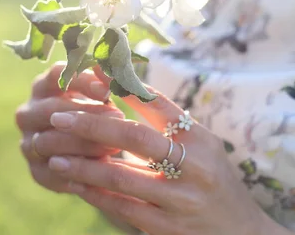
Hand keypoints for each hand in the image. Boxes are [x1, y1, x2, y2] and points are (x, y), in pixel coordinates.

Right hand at [16, 63, 124, 193]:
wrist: (91, 149)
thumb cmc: (100, 112)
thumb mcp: (103, 96)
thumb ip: (109, 84)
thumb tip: (118, 74)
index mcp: (43, 87)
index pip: (56, 76)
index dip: (81, 81)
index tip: (107, 91)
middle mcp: (28, 112)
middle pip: (50, 110)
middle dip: (85, 115)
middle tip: (118, 118)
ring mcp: (28, 142)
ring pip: (49, 143)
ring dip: (82, 145)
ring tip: (113, 147)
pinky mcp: (35, 170)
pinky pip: (50, 174)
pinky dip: (72, 175)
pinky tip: (96, 175)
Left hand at [44, 67, 292, 234]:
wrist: (239, 230)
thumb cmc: (209, 175)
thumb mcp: (197, 141)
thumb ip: (162, 117)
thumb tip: (118, 82)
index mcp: (199, 137)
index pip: (155, 102)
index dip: (118, 85)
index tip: (87, 75)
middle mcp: (193, 165)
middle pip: (133, 136)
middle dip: (90, 124)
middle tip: (57, 118)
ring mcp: (181, 199)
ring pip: (120, 177)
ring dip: (82, 166)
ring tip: (55, 158)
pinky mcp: (167, 228)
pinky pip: (122, 209)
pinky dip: (94, 195)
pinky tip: (75, 185)